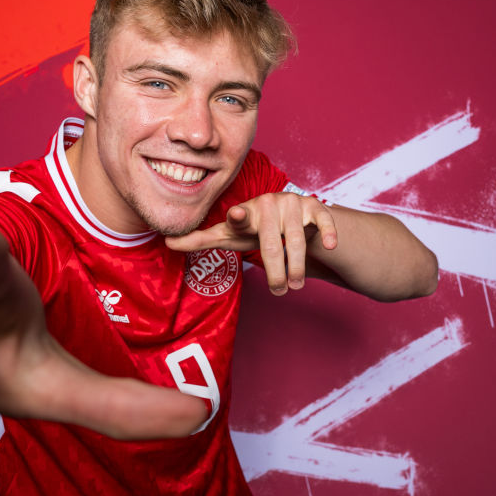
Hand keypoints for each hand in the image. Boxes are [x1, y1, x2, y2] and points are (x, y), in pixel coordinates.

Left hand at [166, 192, 336, 294]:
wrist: (292, 219)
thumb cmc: (255, 229)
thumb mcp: (229, 235)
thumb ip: (200, 240)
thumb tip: (166, 242)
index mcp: (246, 213)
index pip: (240, 217)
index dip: (239, 217)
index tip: (238, 214)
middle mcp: (269, 205)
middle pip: (271, 243)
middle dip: (275, 270)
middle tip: (278, 290)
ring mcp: (293, 204)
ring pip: (296, 240)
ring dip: (297, 265)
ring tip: (295, 284)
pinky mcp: (315, 207)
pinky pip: (323, 221)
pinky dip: (327, 234)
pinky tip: (330, 246)